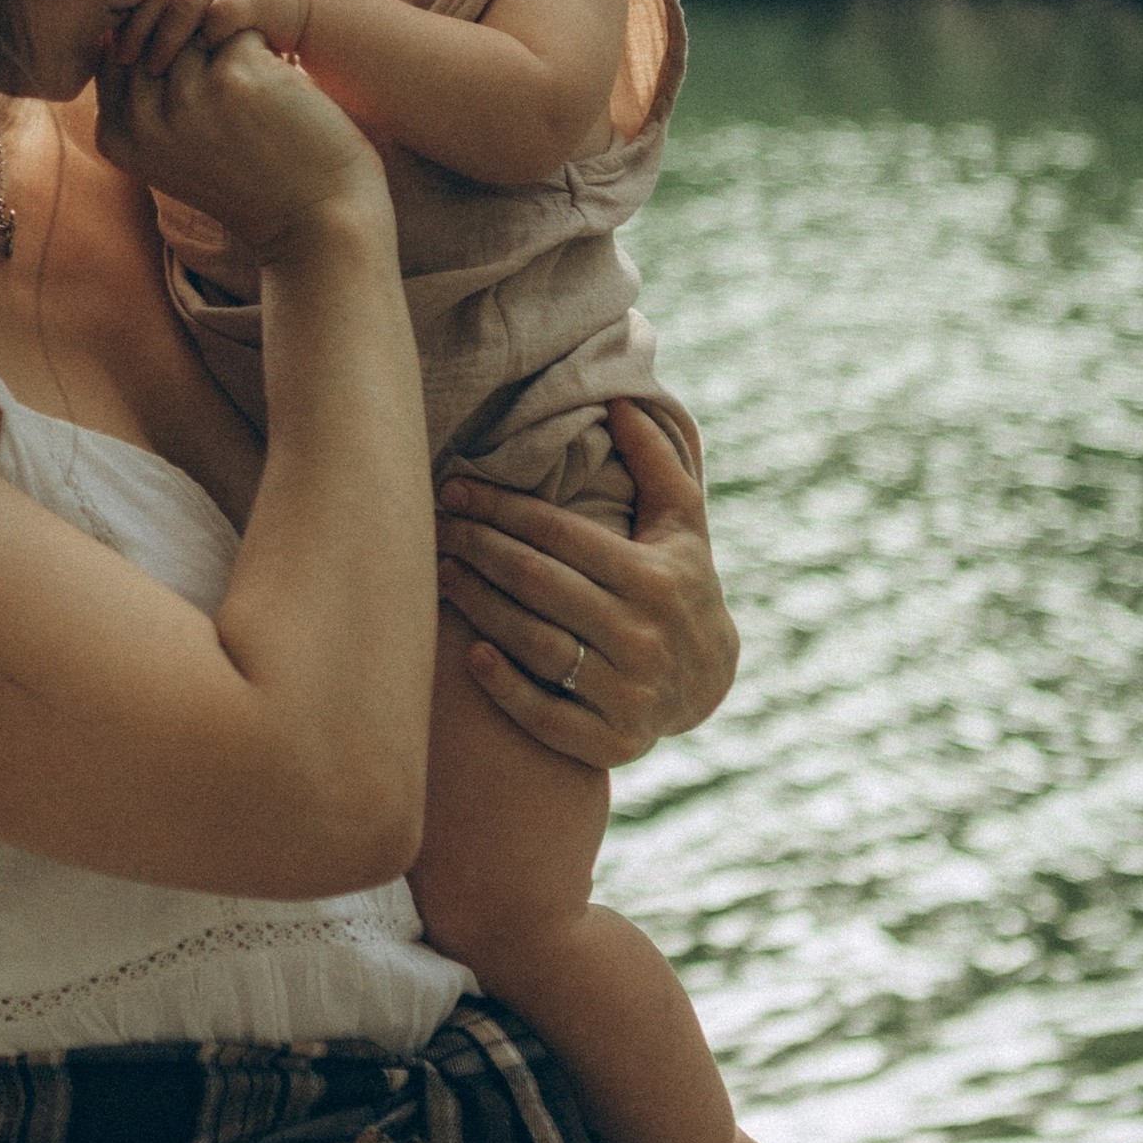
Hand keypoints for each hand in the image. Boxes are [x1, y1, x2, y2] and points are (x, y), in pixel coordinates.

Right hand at [95, 27, 384, 263]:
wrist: (314, 216)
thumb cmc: (245, 178)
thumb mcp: (174, 150)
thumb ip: (141, 101)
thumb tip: (119, 31)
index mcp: (117, 139)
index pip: (113, 59)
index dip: (152, 45)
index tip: (192, 64)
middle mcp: (142, 121)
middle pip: (148, 37)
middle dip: (185, 35)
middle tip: (228, 64)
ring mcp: (185, 99)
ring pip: (190, 26)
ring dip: (222, 36)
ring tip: (251, 73)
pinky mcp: (231, 79)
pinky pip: (232, 25)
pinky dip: (256, 41)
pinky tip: (275, 78)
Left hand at [113, 0, 311, 75]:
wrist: (301, 9)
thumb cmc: (241, 25)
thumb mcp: (199, 21)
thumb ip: (167, 28)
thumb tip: (119, 58)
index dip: (121, 21)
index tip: (106, 53)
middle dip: (135, 30)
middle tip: (121, 63)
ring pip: (183, 5)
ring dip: (164, 41)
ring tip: (153, 71)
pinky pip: (222, 16)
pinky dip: (207, 41)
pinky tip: (197, 68)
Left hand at [434, 401, 736, 769]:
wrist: (711, 684)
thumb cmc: (681, 584)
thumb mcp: (682, 524)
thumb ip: (658, 462)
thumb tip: (621, 400)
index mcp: (656, 577)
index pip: (560, 535)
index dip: (501, 507)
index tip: (454, 488)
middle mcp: (644, 635)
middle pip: (538, 583)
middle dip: (477, 549)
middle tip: (431, 526)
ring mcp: (629, 693)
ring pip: (534, 642)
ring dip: (477, 606)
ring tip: (439, 576)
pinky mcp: (612, 742)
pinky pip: (546, 714)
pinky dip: (504, 687)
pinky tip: (470, 654)